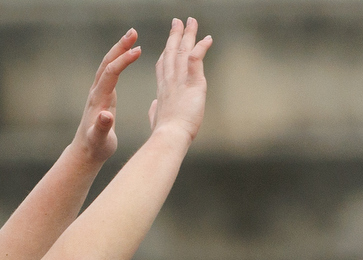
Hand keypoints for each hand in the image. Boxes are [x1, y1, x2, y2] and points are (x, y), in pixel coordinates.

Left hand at [72, 32, 142, 166]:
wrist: (86, 150)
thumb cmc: (96, 146)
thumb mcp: (100, 139)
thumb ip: (103, 127)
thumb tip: (106, 115)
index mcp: (99, 99)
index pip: (111, 73)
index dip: (123, 60)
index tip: (137, 50)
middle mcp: (96, 91)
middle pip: (107, 62)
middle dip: (120, 46)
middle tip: (133, 32)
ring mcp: (99, 91)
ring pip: (108, 64)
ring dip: (119, 49)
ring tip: (133, 37)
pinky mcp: (103, 94)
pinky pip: (111, 72)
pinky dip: (119, 60)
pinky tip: (128, 54)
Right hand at [146, 18, 213, 140]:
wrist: (169, 136)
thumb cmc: (163, 132)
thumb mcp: (155, 117)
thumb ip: (155, 109)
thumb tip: (154, 107)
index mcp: (162, 88)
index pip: (163, 65)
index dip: (166, 51)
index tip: (169, 42)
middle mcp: (170, 80)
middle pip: (172, 52)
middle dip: (175, 35)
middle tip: (178, 21)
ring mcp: (180, 79)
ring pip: (183, 50)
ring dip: (188, 35)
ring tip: (191, 21)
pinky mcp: (193, 83)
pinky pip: (196, 59)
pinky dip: (202, 48)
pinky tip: (207, 39)